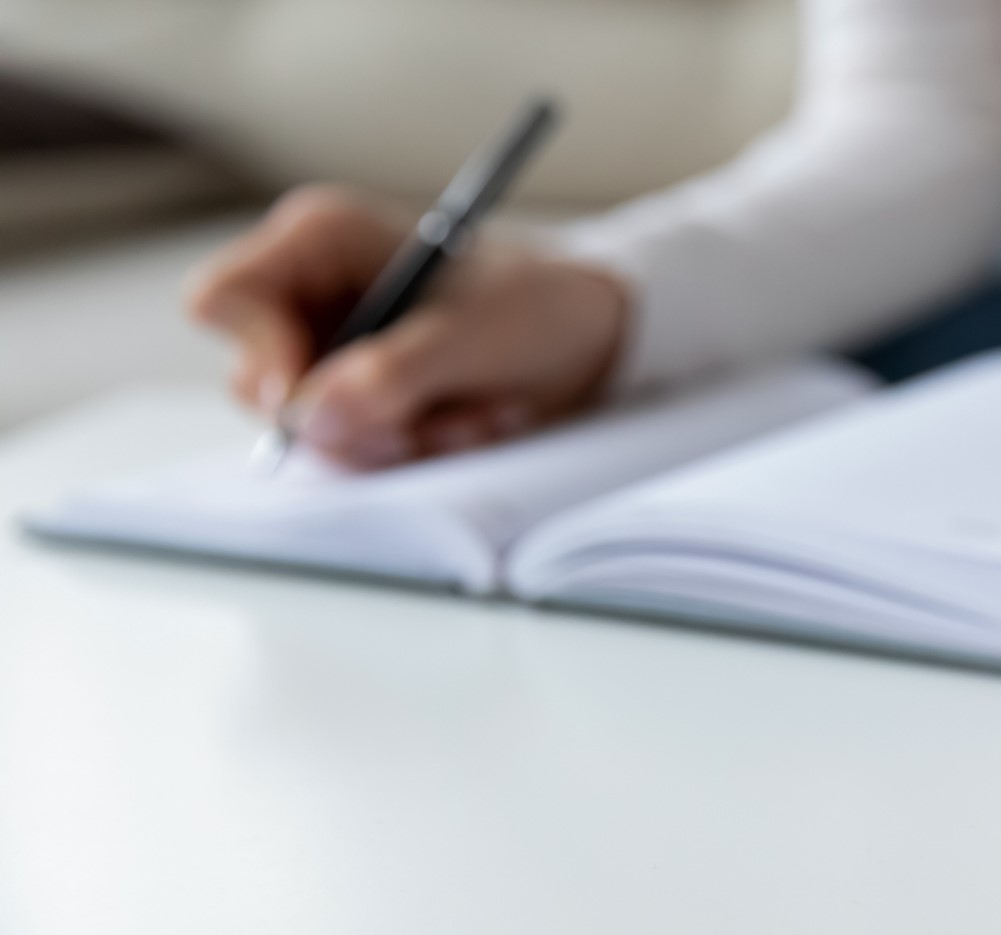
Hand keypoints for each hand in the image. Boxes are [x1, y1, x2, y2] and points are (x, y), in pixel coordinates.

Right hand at [186, 185, 626, 468]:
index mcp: (317, 239)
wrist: (598, 336)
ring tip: (473, 413)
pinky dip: (415, 450)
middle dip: (349, 418)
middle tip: (422, 423)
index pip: (224, 299)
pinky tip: (472, 422)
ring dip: (396, 439)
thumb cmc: (540, 304)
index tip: (320, 401)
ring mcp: (333, 350)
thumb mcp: (475, 336)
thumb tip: (310, 416)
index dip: (260, 357)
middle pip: (260, 382)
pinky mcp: (362, 398)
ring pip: (311, 429)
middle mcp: (310, 293)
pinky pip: (355, 450)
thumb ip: (392, 373)